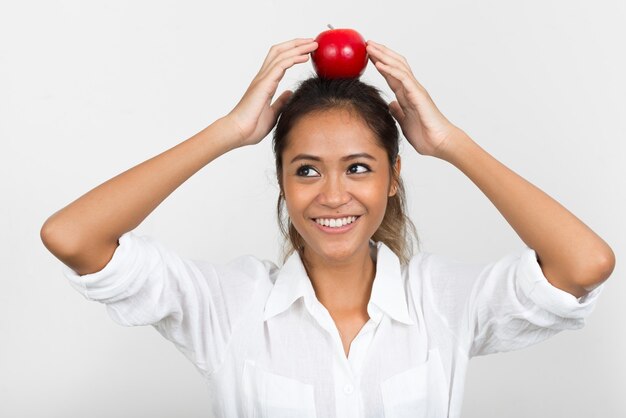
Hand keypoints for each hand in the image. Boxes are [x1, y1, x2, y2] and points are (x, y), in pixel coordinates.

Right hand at [225, 38, 317, 146]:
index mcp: (265, 83)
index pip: (280, 60)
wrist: (238, 133)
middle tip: (313, 42)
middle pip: (279, 51)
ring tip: (314, 45)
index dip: (293, 52)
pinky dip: (293, 58)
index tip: (308, 51)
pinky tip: (304, 57)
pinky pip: (280, 65)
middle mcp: (263, 78)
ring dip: (298, 48)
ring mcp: (262, 79)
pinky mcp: (263, 84)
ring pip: (281, 55)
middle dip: (297, 44)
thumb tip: (289, 93)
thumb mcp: (272, 113)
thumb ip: (280, 101)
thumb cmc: (251, 127)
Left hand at [366, 40, 463, 157]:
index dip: (380, 63)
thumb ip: (398, 112)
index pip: (391, 75)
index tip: (368, 55)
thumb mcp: (404, 122)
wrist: (440, 144)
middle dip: (381, 53)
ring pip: (398, 67)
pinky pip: (403, 78)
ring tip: (370, 47)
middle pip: (395, 65)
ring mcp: (415, 90)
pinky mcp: (418, 95)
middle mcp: (412, 89)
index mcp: (407, 95)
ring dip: (383, 56)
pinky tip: (379, 64)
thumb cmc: (426, 136)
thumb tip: (391, 104)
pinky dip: (390, 70)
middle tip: (367, 43)